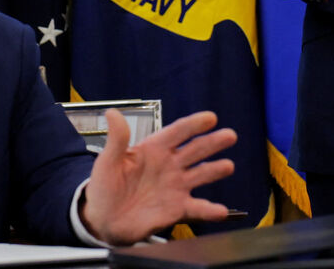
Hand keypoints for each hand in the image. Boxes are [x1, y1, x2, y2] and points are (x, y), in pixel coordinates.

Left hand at [81, 109, 235, 245]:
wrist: (103, 220)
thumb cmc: (104, 187)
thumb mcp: (107, 161)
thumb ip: (117, 138)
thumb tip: (112, 113)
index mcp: (154, 149)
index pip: (177, 132)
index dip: (194, 125)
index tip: (211, 118)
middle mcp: (169, 165)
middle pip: (195, 150)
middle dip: (212, 142)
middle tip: (229, 135)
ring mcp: (175, 186)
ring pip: (201, 175)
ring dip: (215, 170)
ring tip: (228, 166)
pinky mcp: (177, 208)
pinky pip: (197, 208)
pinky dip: (209, 210)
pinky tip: (219, 211)